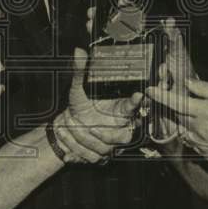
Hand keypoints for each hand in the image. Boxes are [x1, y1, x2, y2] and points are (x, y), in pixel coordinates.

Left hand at [56, 47, 141, 163]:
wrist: (69, 125)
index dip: (135, 102)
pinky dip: (79, 149)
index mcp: (119, 109)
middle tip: (85, 123)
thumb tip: (78, 52)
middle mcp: (120, 126)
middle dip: (100, 132)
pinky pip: (94, 156)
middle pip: (120, 135)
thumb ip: (80, 71)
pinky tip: (70, 141)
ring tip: (72, 126)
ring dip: (84, 138)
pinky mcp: (104, 155)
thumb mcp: (77, 89)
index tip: (138, 95)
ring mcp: (113, 142)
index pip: (131, 106)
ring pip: (105, 147)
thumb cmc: (79, 106)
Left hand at [145, 77, 207, 164]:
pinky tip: (204, 129)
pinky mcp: (207, 155)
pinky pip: (192, 143)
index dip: (160, 95)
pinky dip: (193, 134)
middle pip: (176, 117)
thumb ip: (205, 88)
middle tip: (178, 100)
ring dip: (183, 122)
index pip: (175, 102)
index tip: (150, 90)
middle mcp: (200, 129)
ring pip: (183, 131)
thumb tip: (187, 83)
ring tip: (196, 115)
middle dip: (173, 108)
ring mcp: (203, 144)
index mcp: (205, 112)